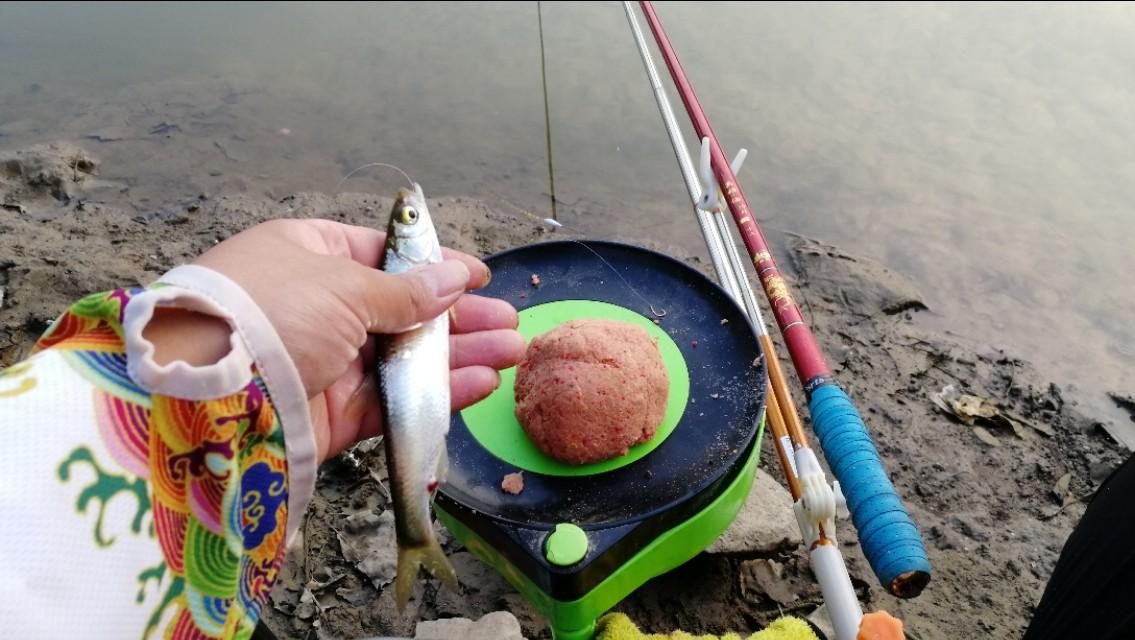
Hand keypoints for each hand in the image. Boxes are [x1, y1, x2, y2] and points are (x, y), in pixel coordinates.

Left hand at [184, 218, 523, 461]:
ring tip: (512, 351)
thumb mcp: (343, 285)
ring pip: (405, 357)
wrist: (205, 395)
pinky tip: (482, 383)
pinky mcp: (332, 413)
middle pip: (401, 309)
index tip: (478, 275)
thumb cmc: (272, 312)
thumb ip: (406, 290)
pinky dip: (438, 393)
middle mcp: (317, 306)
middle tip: (507, 321)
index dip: (432, 265)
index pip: (381, 255)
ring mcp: (325, 361)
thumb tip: (454, 276)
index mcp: (308, 255)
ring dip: (459, 355)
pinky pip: (395, 399)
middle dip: (457, 316)